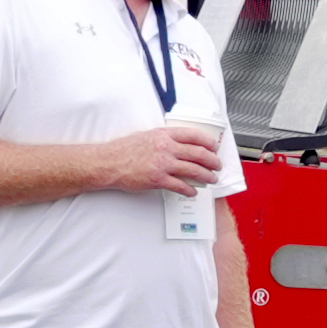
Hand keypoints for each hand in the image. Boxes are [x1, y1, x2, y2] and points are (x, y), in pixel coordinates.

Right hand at [101, 123, 223, 195]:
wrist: (109, 162)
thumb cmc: (125, 150)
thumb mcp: (147, 136)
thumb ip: (165, 139)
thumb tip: (180, 144)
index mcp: (164, 135)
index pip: (194, 135)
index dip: (209, 142)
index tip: (214, 147)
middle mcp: (166, 148)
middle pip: (199, 153)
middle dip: (213, 160)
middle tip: (217, 165)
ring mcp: (163, 164)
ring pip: (194, 170)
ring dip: (206, 176)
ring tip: (211, 179)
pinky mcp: (158, 179)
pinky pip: (180, 186)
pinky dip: (190, 190)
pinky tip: (193, 192)